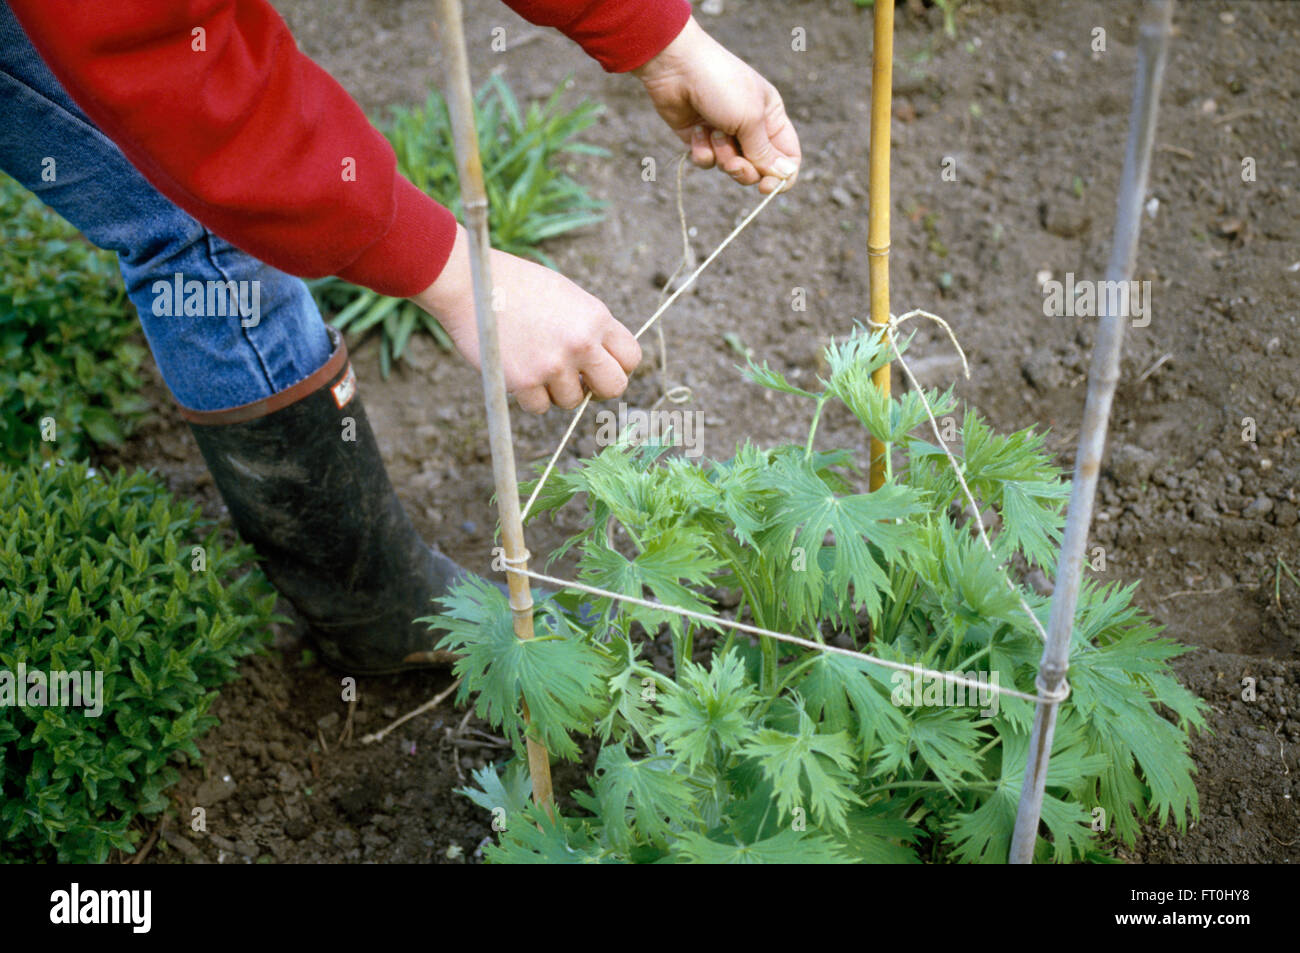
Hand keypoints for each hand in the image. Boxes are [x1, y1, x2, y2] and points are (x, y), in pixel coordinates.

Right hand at [410, 225, 640, 413]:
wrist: (471, 282)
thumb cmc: (516, 285)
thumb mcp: (566, 295)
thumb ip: (588, 326)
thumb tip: (601, 361)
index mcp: (596, 317)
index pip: (631, 357)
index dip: (618, 366)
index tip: (600, 368)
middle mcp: (582, 343)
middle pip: (614, 387)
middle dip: (598, 389)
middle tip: (579, 382)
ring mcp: (554, 364)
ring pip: (571, 400)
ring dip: (555, 390)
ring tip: (534, 363)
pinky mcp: (525, 381)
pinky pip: (539, 407)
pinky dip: (528, 397)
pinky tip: (516, 370)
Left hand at [634, 16, 800, 193]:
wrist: (676, 67)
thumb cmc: (721, 85)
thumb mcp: (750, 119)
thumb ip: (765, 152)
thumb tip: (784, 176)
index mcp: (772, 118)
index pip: (788, 158)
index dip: (781, 177)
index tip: (767, 187)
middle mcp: (751, 128)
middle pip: (758, 170)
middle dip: (744, 170)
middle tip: (733, 162)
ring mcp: (725, 135)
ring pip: (731, 168)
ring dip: (721, 155)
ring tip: (712, 131)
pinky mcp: (701, 140)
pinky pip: (706, 162)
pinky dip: (701, 150)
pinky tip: (696, 130)